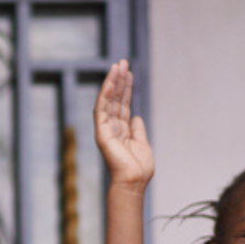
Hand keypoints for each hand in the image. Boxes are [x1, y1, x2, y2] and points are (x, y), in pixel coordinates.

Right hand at [94, 60, 153, 187]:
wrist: (133, 181)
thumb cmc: (139, 168)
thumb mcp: (142, 143)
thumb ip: (138, 129)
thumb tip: (136, 116)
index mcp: (121, 130)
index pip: (123, 104)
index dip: (126, 88)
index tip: (129, 72)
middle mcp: (112, 127)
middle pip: (115, 99)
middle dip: (119, 80)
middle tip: (122, 61)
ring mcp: (105, 129)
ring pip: (108, 100)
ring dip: (113, 82)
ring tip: (118, 65)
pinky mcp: (102, 132)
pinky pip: (102, 109)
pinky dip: (105, 94)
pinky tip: (110, 81)